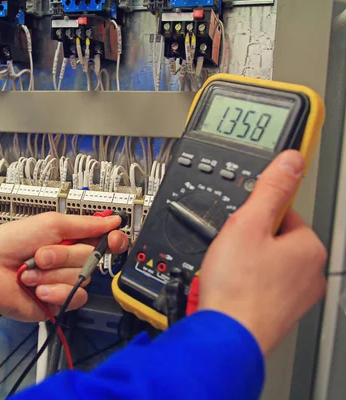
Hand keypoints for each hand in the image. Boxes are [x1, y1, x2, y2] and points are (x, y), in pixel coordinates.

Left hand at [0, 212, 128, 321]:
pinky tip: (36, 289)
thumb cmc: (12, 241)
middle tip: (40, 254)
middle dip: (64, 256)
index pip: (104, 241)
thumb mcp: (50, 224)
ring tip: (30, 272)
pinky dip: (54, 291)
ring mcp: (65, 282)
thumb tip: (113, 221)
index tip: (112, 240)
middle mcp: (71, 261)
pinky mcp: (59, 301)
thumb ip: (84, 224)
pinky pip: (74, 298)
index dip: (112, 241)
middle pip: (92, 259)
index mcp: (71, 239)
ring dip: (53, 274)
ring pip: (82, 279)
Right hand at [198, 150, 326, 354]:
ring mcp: (295, 297)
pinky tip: (228, 288)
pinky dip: (242, 285)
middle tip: (229, 252)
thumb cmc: (238, 288)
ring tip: (226, 272)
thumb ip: (270, 189)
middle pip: (271, 240)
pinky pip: (257, 286)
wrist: (226, 336)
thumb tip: (291, 160)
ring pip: (263, 264)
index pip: (282, 214)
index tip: (238, 225)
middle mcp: (310, 274)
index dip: (253, 216)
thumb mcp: (247, 224)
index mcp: (310, 248)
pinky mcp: (278, 313)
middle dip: (246, 242)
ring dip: (242, 265)